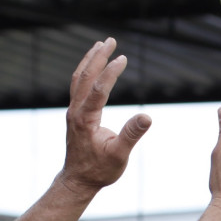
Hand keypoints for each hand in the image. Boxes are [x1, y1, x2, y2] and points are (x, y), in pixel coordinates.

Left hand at [60, 39, 152, 193]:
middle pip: (85, 77)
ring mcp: (73, 111)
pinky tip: (93, 65)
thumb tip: (147, 116)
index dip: (110, 72)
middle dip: (97, 57)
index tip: (123, 58)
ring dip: (89, 60)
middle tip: (110, 40)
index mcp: (85, 120)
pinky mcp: (75, 113)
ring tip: (100, 44)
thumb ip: (131, 135)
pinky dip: (86, 71)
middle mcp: (75, 112)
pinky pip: (78, 86)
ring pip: (78, 79)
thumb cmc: (99, 170)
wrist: (79, 180)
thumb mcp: (119, 156)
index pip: (98, 89)